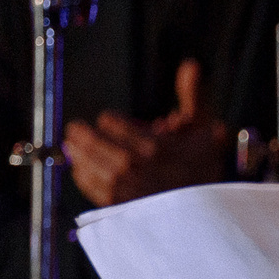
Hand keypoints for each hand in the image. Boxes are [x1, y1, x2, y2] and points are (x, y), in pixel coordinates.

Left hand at [62, 59, 230, 206]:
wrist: (203, 213)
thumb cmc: (203, 171)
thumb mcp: (205, 129)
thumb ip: (194, 96)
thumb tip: (190, 65)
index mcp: (153, 146)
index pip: (110, 122)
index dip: (111, 120)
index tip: (112, 123)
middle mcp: (134, 166)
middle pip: (92, 141)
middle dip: (83, 134)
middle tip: (75, 130)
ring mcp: (123, 187)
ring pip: (85, 162)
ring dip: (78, 152)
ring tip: (73, 146)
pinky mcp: (116, 205)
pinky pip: (88, 185)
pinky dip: (81, 174)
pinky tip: (81, 168)